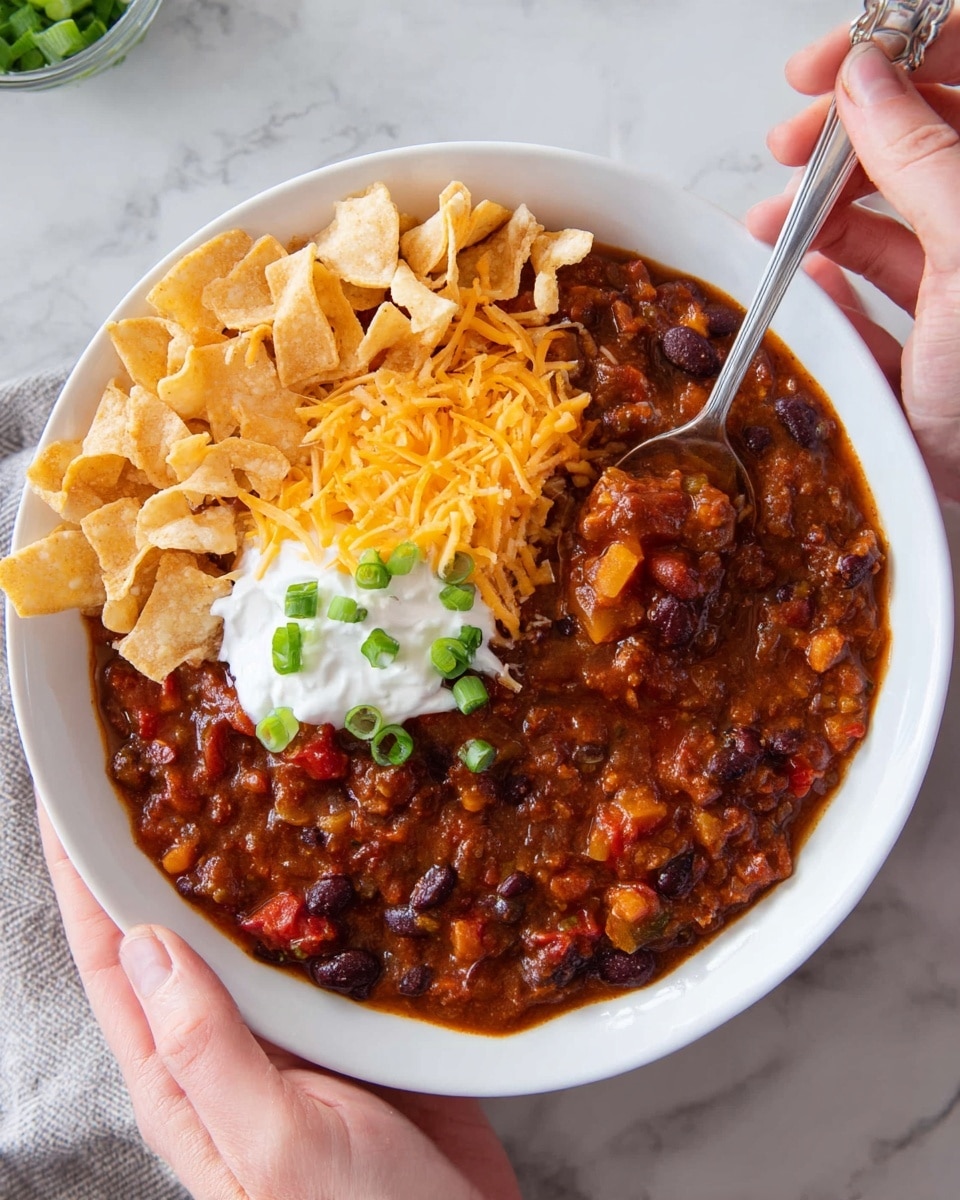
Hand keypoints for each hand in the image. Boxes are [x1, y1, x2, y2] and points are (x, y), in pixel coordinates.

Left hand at [37, 802, 519, 1199]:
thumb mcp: (273, 1146)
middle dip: (157, 841)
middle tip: (162, 754)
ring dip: (242, 849)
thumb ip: (206, 1050)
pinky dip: (320, 883)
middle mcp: (226, 1044)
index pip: (111, 955)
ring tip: (243, 774)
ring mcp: (292, 1031)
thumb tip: (148, 941)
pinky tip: (336, 839)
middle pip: (174, 923)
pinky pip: (325, 937)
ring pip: (251, 922)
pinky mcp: (355, 1022)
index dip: (81, 869)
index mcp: (179, 1076)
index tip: (68, 791)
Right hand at [746, 16, 959, 502]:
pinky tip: (796, 283)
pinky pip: (872, 299)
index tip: (829, 67)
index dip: (902, 50)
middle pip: (919, 144)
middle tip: (791, 141)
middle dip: (845, 137)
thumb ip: (920, 156)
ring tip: (766, 225)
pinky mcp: (928, 352)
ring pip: (888, 222)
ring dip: (819, 215)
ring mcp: (959, 294)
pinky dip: (830, 285)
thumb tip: (863, 79)